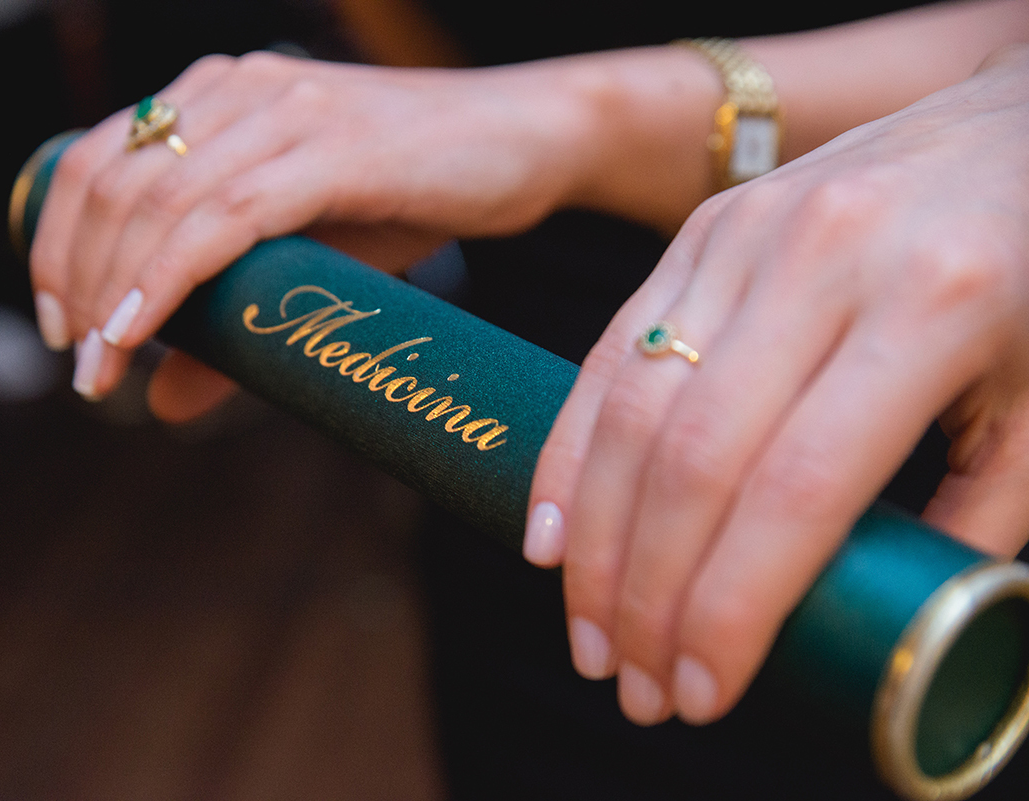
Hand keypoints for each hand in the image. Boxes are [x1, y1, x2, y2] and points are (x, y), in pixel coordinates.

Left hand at [28, 50, 608, 413]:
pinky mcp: (334, 147)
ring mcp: (286, 109)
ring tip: (101, 369)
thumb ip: (236, 322)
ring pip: (159, 200)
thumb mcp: (315, 265)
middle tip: (81, 365)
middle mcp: (240, 86)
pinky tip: (140, 332)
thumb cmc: (418, 193)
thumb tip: (161, 401)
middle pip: (112, 181)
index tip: (62, 324)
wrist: (527, 139)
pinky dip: (169, 277)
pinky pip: (227, 214)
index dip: (59, 243)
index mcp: (221, 95)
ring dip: (114, 293)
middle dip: (75, 280)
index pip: (100, 159)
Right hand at [525, 45, 1028, 727]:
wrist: (1014, 121)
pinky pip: (608, 352)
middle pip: (693, 456)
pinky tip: (550, 528)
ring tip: (589, 630)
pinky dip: (569, 452)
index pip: (797, 488)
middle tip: (633, 682)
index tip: (704, 689)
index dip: (734, 606)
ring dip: (594, 539)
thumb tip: (869, 632)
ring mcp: (744, 234)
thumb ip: (971, 525)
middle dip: (645, 592)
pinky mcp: (700, 232)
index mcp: (936, 303)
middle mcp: (823, 257)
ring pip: (633, 408)